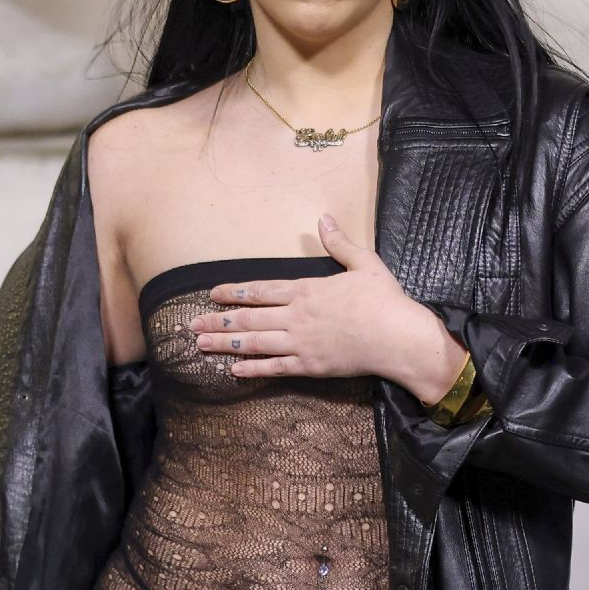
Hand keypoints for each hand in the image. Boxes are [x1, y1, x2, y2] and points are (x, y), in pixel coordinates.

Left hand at [189, 213, 471, 407]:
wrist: (397, 337)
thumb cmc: (385, 300)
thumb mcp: (364, 263)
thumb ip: (340, 243)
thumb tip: (325, 218)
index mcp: (307, 289)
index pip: (261, 290)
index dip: (234, 292)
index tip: (212, 294)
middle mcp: (296, 316)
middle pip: (249, 318)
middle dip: (217, 321)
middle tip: (191, 324)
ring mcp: (300, 343)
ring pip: (254, 342)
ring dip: (225, 344)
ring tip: (200, 345)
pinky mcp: (310, 366)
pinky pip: (275, 368)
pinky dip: (253, 369)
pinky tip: (233, 371)